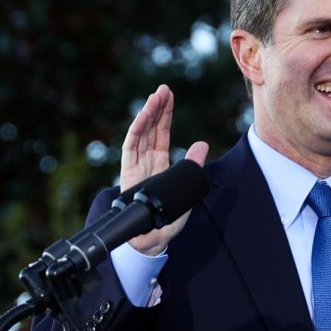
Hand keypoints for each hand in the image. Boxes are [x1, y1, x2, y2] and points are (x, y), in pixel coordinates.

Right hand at [120, 84, 208, 254]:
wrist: (150, 240)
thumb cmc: (166, 220)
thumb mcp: (187, 189)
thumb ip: (193, 167)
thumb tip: (202, 145)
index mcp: (159, 165)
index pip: (161, 135)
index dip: (165, 116)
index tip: (169, 97)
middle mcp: (145, 162)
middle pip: (150, 129)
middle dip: (157, 108)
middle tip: (163, 89)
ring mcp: (135, 166)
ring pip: (140, 134)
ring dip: (148, 114)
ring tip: (156, 96)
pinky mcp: (128, 172)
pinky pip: (131, 146)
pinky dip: (137, 129)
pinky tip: (145, 115)